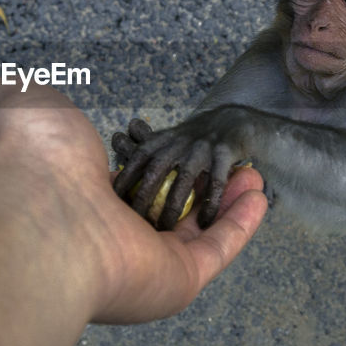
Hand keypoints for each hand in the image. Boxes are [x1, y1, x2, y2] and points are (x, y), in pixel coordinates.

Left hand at [0, 79, 266, 323]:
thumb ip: (23, 95)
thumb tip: (13, 82)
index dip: (163, 168)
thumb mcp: (28, 108)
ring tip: (254, 172)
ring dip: (230, 201)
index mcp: (82, 202)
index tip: (187, 145)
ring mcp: (145, 260)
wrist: (37, 212)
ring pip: (199, 231)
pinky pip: (218, 249)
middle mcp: (113, 236)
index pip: (130, 187)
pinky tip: (259, 193)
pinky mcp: (177, 278)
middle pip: (171, 212)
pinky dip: (242, 224)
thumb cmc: (30, 158)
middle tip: (233, 161)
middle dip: (204, 186)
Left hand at [111, 108, 249, 229]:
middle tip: (135, 224)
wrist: (235, 116)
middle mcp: (179, 140)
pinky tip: (204, 222)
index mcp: (162, 139)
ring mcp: (203, 145)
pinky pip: (216, 182)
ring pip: (183, 178)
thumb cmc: (196, 139)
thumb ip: (147, 157)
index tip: (111, 202)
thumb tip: (114, 181)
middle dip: (144, 197)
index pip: (136, 157)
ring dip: (173, 206)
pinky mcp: (227, 151)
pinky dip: (210, 204)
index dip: (123, 179)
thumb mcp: (169, 140)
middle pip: (156, 169)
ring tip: (166, 229)